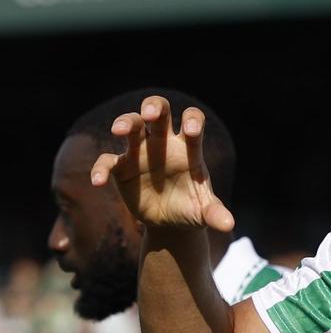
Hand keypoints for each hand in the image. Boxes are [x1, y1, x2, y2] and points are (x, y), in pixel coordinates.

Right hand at [90, 95, 233, 231]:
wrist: (171, 222)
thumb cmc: (191, 208)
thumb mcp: (204, 213)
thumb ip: (215, 214)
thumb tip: (229, 225)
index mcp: (189, 148)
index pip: (193, 122)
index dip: (192, 120)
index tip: (190, 130)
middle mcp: (164, 143)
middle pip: (159, 112)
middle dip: (154, 107)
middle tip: (150, 114)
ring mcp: (141, 152)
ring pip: (132, 125)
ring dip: (125, 122)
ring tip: (119, 130)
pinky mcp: (121, 168)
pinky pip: (107, 161)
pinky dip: (101, 168)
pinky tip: (98, 181)